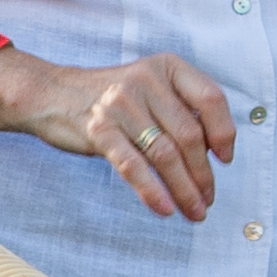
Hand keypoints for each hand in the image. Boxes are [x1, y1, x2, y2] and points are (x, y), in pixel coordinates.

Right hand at [0, 46, 241, 223]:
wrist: (50, 93)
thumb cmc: (111, 97)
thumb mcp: (150, 86)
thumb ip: (180, 107)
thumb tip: (214, 152)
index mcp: (167, 67)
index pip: (210, 98)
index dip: (224, 132)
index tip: (226, 159)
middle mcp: (146, 81)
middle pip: (189, 134)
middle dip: (203, 173)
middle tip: (208, 198)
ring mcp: (121, 105)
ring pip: (165, 154)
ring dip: (184, 188)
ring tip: (194, 210)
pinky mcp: (99, 130)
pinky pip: (133, 166)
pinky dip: (153, 190)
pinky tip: (165, 208)